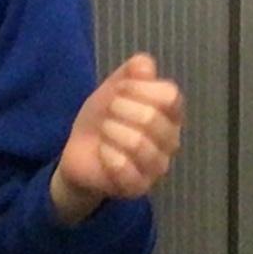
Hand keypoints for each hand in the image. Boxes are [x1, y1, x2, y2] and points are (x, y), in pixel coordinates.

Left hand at [49, 53, 184, 222]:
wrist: (81, 151)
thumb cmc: (103, 118)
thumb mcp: (113, 87)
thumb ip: (132, 72)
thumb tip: (144, 66)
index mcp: (171, 114)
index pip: (169, 96)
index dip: (139, 88)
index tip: (118, 91)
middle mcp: (171, 141)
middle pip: (152, 118)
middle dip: (118, 109)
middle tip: (107, 114)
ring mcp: (157, 167)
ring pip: (138, 142)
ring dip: (110, 132)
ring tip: (104, 133)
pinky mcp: (139, 187)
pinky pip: (124, 166)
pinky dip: (106, 155)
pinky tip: (103, 154)